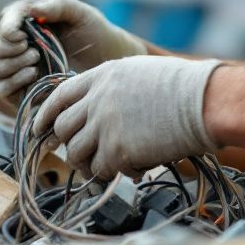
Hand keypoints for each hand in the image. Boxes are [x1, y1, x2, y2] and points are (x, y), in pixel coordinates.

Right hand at [0, 0, 146, 102]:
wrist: (106, 61)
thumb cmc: (93, 33)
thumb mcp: (80, 13)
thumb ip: (57, 6)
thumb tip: (32, 9)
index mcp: (25, 20)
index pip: (2, 23)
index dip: (6, 30)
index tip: (21, 36)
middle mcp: (15, 43)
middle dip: (6, 50)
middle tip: (32, 51)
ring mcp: (16, 66)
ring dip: (10, 66)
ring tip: (35, 62)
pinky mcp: (20, 89)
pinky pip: (0, 89)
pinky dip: (11, 83)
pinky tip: (32, 75)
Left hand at [32, 56, 221, 179]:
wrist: (202, 101)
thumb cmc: (181, 86)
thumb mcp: (137, 72)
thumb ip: (111, 87)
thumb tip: (97, 108)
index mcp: (101, 77)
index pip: (59, 97)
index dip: (46, 115)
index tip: (41, 129)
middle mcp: (97, 100)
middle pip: (63, 128)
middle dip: (67, 144)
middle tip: (77, 155)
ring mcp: (105, 126)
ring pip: (77, 153)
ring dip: (89, 163)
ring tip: (106, 166)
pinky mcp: (118, 150)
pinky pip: (101, 170)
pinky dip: (114, 173)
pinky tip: (133, 168)